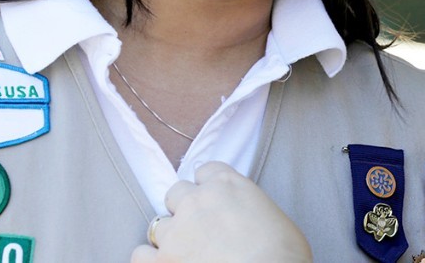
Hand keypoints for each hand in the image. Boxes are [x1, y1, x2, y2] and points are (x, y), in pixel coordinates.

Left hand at [131, 162, 312, 262]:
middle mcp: (196, 202)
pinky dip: (150, 260)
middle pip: (177, 193)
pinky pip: (140, 255)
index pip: (205, 171)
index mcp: (227, 184)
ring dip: (171, 236)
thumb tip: (245, 220)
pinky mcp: (162, 261)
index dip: (209, 187)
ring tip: (186, 253)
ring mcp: (176, 232)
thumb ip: (249, 207)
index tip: (215, 202)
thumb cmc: (285, 256)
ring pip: (158, 224)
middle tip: (201, 229)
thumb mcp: (275, 216)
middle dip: (186, 209)